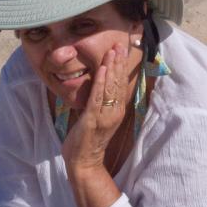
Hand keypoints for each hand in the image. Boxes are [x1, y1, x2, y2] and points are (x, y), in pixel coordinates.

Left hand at [61, 43, 129, 172]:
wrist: (84, 163)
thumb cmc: (88, 141)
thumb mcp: (96, 118)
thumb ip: (99, 103)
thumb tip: (98, 87)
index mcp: (115, 111)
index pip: (120, 85)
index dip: (121, 67)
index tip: (122, 50)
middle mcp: (113, 112)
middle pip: (118, 83)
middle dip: (118, 63)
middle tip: (119, 44)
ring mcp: (104, 116)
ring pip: (109, 88)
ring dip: (110, 68)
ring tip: (112, 51)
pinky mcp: (92, 120)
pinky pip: (97, 98)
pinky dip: (99, 83)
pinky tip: (101, 70)